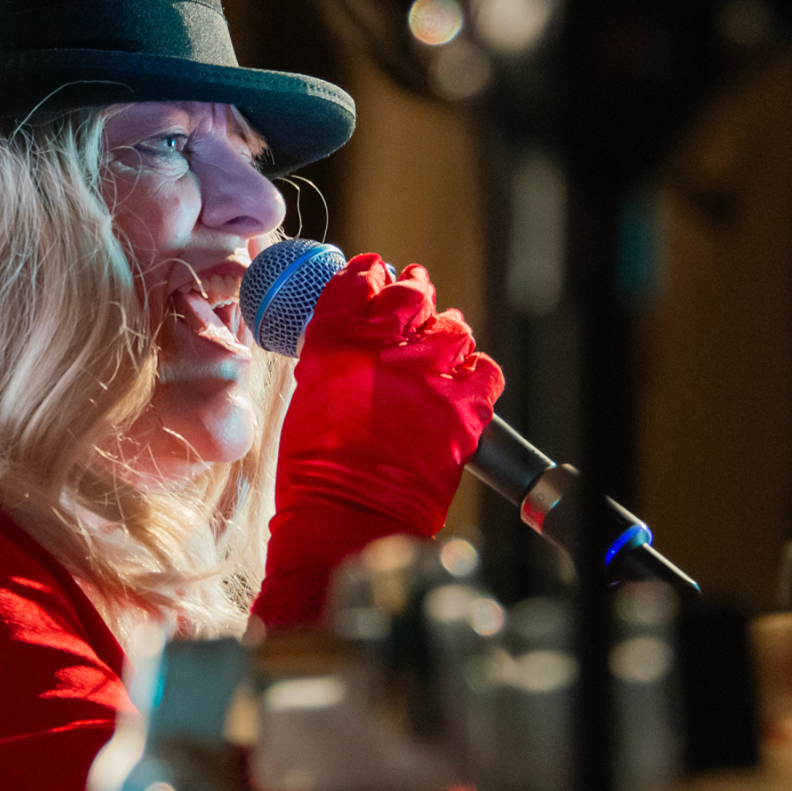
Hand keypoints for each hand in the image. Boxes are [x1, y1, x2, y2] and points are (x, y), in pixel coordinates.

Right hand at [279, 253, 501, 531]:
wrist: (345, 517)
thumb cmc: (314, 471)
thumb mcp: (308, 396)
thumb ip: (333, 358)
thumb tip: (353, 345)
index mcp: (335, 342)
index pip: (355, 283)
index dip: (367, 274)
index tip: (373, 273)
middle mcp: (383, 348)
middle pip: (409, 294)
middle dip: (413, 291)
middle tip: (416, 293)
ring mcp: (427, 375)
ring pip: (451, 328)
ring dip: (446, 331)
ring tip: (442, 341)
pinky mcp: (462, 408)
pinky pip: (483, 370)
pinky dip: (476, 371)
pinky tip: (463, 378)